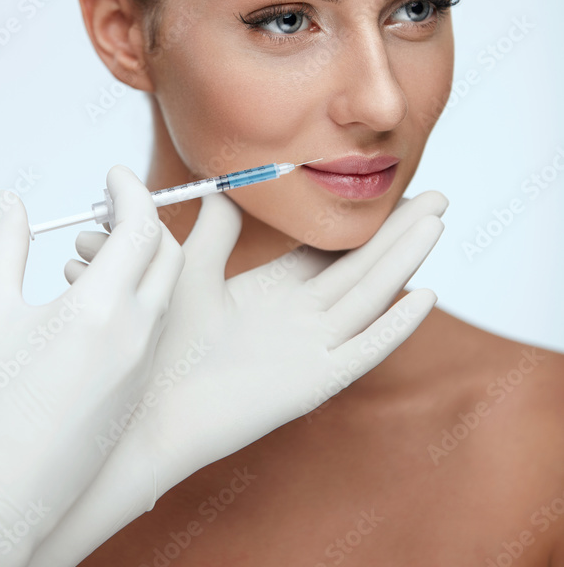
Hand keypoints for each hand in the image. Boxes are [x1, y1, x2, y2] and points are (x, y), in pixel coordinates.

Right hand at [0, 165, 182, 566]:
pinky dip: (138, 292)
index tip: (113, 173)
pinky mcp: (145, 380)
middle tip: (105, 208)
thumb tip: (8, 199)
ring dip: (139, 255)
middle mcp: (137, 330)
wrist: (17, 484)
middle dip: (141, 218)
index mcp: (100, 307)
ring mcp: (146, 358)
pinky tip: (95, 298)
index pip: (140, 225)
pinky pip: (156, 319)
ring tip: (89, 253)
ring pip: (164, 285)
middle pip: (164, 250)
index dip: (130, 189)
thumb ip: (3, 245)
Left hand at [29, 188, 446, 565]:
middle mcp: (301, 318)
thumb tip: (225, 180)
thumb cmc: (163, 344)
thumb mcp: (193, 271)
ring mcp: (311, 350)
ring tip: (435, 222)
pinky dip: (394, 326)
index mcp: (275, 291)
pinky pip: (363, 350)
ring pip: (369, 296)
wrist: (149, 405)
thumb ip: (215, 229)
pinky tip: (424, 297)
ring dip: (403, 261)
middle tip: (436, 196)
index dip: (363, 223)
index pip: (333, 251)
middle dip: (398, 232)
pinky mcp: (314, 382)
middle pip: (362, 266)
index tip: (389, 189)